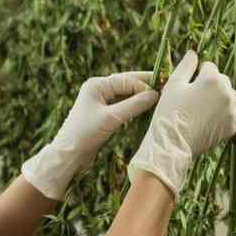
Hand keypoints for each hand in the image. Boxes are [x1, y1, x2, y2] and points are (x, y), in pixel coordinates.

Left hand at [22, 72, 158, 199]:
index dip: (145, 85)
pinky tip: (147, 108)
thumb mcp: (111, 118)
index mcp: (97, 85)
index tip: (163, 92)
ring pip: (127, 94)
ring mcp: (101, 101)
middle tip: (167, 88)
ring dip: (141, 96)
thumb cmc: (85, 134)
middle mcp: (99, 89)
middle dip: (146, 86)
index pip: (127, 80)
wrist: (68, 155)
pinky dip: (136, 106)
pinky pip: (124, 104)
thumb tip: (155, 95)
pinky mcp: (104, 113)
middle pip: (128, 83)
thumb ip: (134, 105)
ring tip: (160, 98)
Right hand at [128, 50, 235, 195]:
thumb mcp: (174, 85)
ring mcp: (233, 109)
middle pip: (221, 80)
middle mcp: (227, 92)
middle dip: (210, 86)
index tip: (188, 87)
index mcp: (212, 79)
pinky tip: (220, 115)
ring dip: (221, 98)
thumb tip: (194, 53)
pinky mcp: (234, 125)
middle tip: (194, 100)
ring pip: (230, 95)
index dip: (196, 75)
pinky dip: (233, 112)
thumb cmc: (170, 112)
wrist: (172, 144)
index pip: (209, 67)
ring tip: (203, 110)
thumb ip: (186, 66)